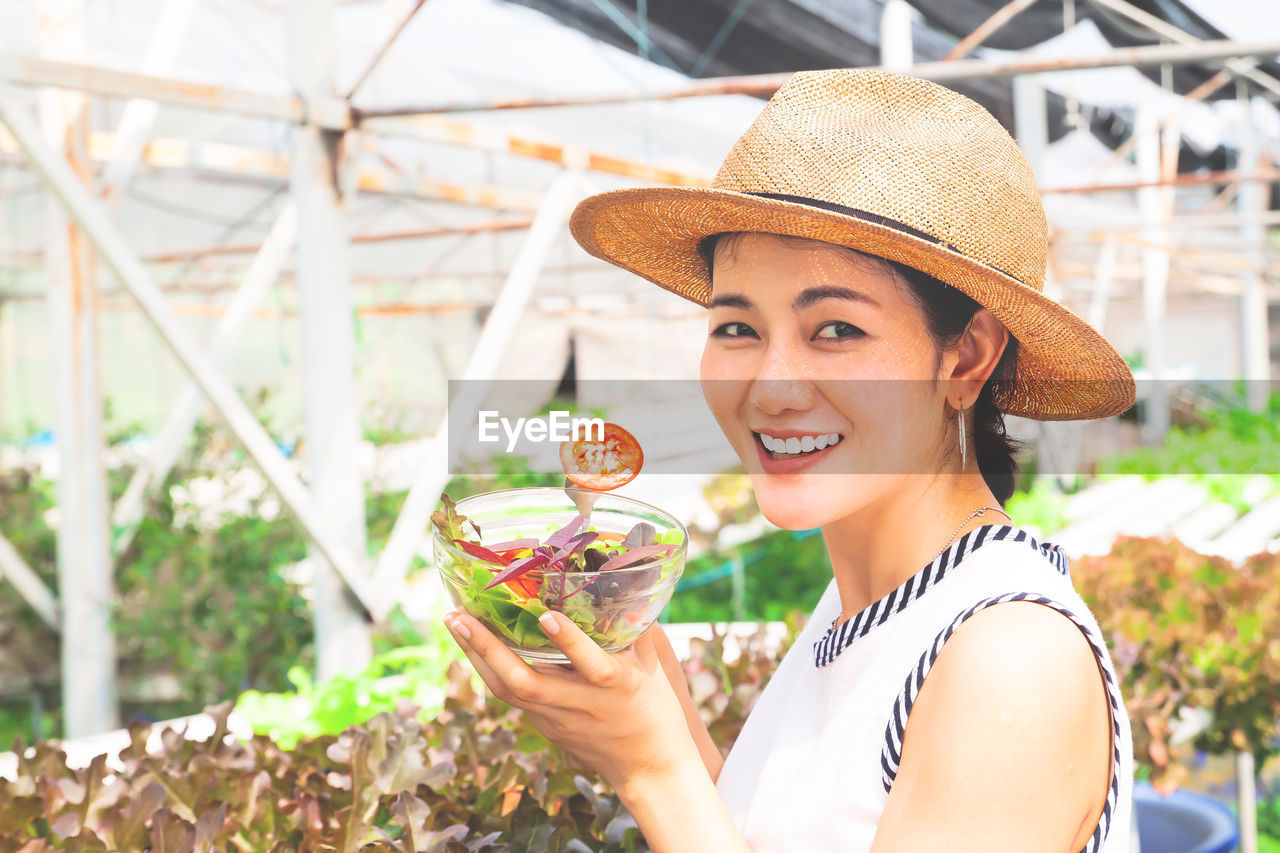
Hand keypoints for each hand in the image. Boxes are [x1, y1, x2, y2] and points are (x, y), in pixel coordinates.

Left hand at [443, 609, 702, 794]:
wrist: (649, 769)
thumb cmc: (657, 710)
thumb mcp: (655, 667)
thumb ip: (637, 627)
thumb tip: (625, 581)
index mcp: (616, 687)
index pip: (590, 664)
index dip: (569, 641)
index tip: (546, 615)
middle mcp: (581, 704)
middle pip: (526, 682)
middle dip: (488, 647)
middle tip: (460, 615)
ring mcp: (558, 719)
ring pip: (508, 691)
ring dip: (477, 655)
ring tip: (455, 622)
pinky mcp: (546, 727)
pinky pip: (511, 696)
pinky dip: (489, 669)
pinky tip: (473, 645)